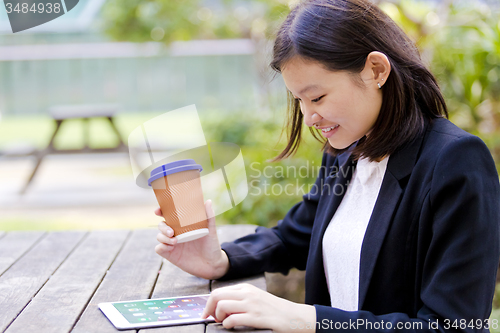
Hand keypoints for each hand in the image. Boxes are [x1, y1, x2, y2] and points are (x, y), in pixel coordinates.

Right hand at [155, 200, 228, 279]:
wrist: (212, 264)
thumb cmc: (211, 245)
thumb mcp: (211, 230)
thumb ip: (209, 217)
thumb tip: (208, 201)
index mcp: (183, 225)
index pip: (169, 216)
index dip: (161, 211)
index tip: (159, 211)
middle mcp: (176, 233)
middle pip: (161, 225)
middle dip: (162, 226)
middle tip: (171, 231)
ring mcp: (173, 244)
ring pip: (159, 236)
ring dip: (163, 237)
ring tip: (175, 241)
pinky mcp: (171, 255)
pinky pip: (159, 249)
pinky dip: (162, 246)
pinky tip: (171, 247)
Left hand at [201, 283, 315, 331]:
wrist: (294, 316)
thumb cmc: (274, 309)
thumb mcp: (256, 297)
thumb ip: (241, 298)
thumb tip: (221, 306)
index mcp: (246, 288)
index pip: (219, 291)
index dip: (209, 303)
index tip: (208, 313)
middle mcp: (248, 294)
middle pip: (217, 296)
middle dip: (209, 309)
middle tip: (212, 318)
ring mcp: (252, 305)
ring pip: (222, 306)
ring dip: (218, 317)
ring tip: (224, 322)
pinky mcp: (256, 317)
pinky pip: (233, 320)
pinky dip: (227, 325)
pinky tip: (231, 327)